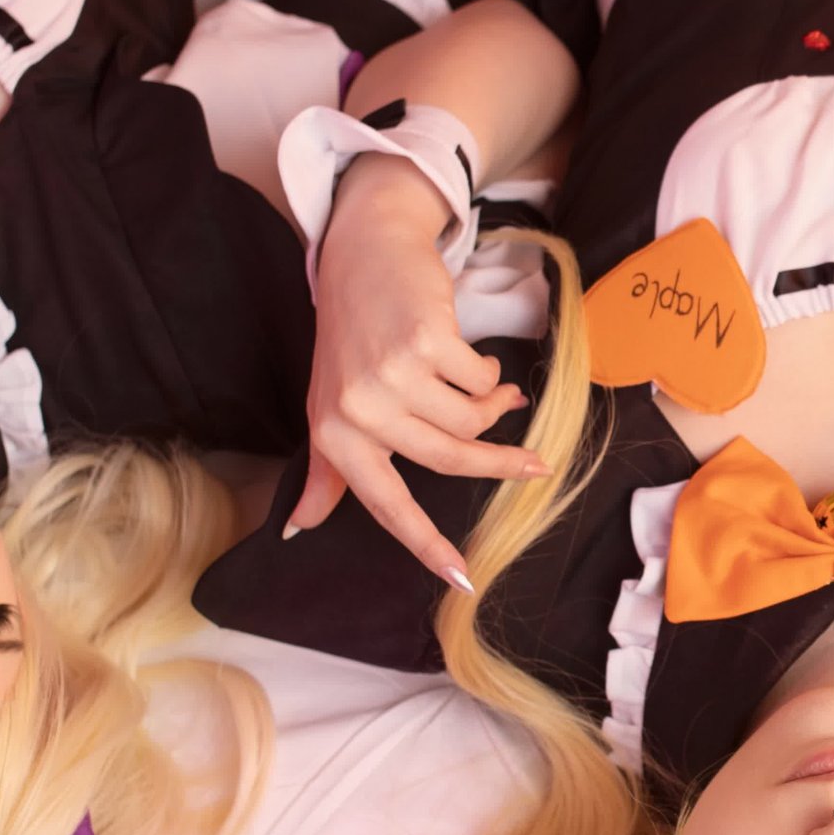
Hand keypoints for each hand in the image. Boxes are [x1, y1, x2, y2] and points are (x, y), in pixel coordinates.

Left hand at [288, 153, 546, 586]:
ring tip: (492, 388)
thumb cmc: (349, 337)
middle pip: (450, 459)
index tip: (464, 578)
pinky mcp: (426, 342)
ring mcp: (391, 376)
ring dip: (494, 406)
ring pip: (472, 421)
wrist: (361, 256)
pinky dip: (489, 373)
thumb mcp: (329, 408)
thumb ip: (326, 471)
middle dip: (502, 465)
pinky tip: (474, 357)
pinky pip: (482, 381)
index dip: (428, 545)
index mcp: (335, 437)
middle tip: (534, 465)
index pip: (387, 505)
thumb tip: (299, 527)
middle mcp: (359, 412)